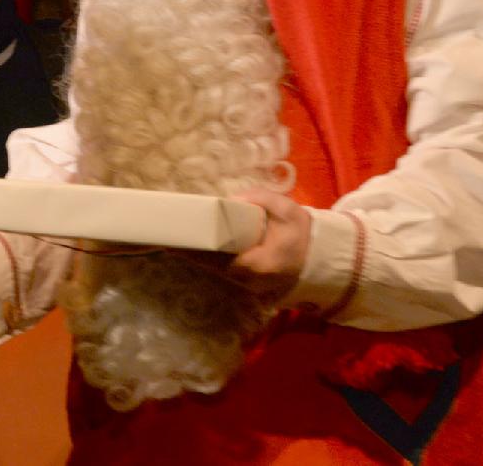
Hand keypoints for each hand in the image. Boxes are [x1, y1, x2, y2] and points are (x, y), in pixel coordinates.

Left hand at [175, 190, 310, 302]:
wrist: (319, 257)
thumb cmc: (301, 232)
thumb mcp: (286, 209)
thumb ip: (260, 199)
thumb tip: (233, 198)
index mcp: (259, 264)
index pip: (220, 259)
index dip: (196, 251)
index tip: (175, 241)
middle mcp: (249, 280)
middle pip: (210, 266)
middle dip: (188, 252)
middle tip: (164, 237)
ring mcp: (247, 285)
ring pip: (213, 270)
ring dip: (193, 256)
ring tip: (169, 240)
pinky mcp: (245, 282)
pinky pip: (220, 270)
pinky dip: (204, 258)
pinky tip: (188, 246)